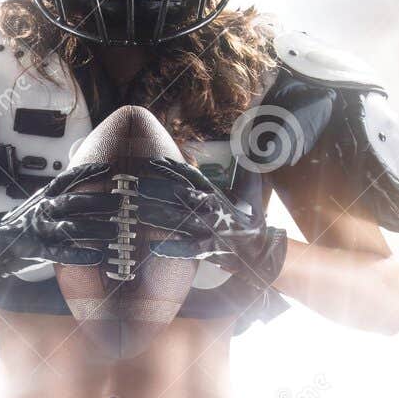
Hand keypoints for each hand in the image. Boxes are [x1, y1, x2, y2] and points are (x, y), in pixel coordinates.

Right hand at [0, 162, 122, 279]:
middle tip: (121, 204)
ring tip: (115, 231)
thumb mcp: (37, 203)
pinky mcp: (38, 249)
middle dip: (99, 202)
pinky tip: (97, 256)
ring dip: (96, 229)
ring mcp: (40, 229)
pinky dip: (81, 255)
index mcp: (43, 196)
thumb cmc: (19, 223)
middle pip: (74, 202)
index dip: (88, 172)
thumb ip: (57, 197)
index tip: (108, 168)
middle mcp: (43, 209)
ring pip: (72, 227)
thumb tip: (83, 192)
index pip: (67, 179)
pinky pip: (63, 253)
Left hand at [144, 158, 288, 286]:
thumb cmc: (250, 219)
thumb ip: (246, 169)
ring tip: (138, 211)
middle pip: (183, 195)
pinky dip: (171, 249)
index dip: (173, 168)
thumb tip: (250, 146)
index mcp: (217, 193)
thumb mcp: (250, 191)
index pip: (193, 176)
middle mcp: (212, 209)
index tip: (152, 162)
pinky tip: (152, 247)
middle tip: (138, 185)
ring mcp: (209, 229)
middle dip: (160, 190)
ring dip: (158, 215)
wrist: (260, 252)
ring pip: (180, 220)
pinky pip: (187, 249)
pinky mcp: (209, 249)